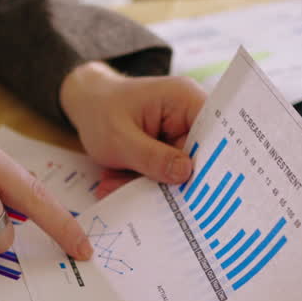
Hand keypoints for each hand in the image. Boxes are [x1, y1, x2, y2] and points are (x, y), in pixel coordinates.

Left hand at [60, 62, 206, 189]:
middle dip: (171, 183)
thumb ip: (152, 157)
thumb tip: (186, 174)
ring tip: (114, 185)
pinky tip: (115, 181)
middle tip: (144, 201)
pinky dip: (142, 180)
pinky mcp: (170, 147)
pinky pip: (166, 171)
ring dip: (150, 184)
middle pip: (198, 158)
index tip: (200, 192)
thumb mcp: (120, 138)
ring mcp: (180, 132)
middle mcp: (189, 115)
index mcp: (185, 99)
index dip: (213, 163)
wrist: (85, 104)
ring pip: (179, 171)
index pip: (215, 133)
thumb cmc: (99, 112)